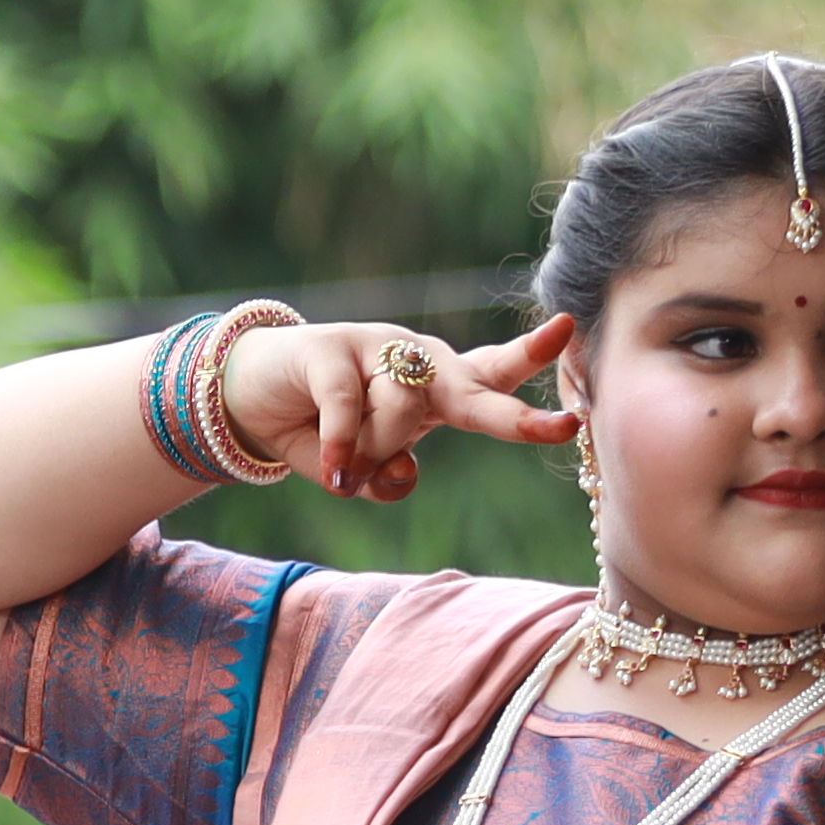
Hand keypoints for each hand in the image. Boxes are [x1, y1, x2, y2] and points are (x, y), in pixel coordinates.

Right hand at [218, 310, 578, 507]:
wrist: (246, 398)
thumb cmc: (318, 430)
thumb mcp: (359, 466)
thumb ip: (386, 476)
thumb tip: (402, 474)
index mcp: (437, 386)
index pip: (496, 374)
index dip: (536, 367)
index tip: (577, 369)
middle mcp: (417, 361)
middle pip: (474, 387)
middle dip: (513, 416)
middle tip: (560, 429)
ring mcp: (375, 347)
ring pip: (401, 413)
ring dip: (372, 452)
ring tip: (342, 471)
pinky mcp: (330, 348)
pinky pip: (350, 406)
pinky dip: (344, 445)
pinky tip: (334, 473)